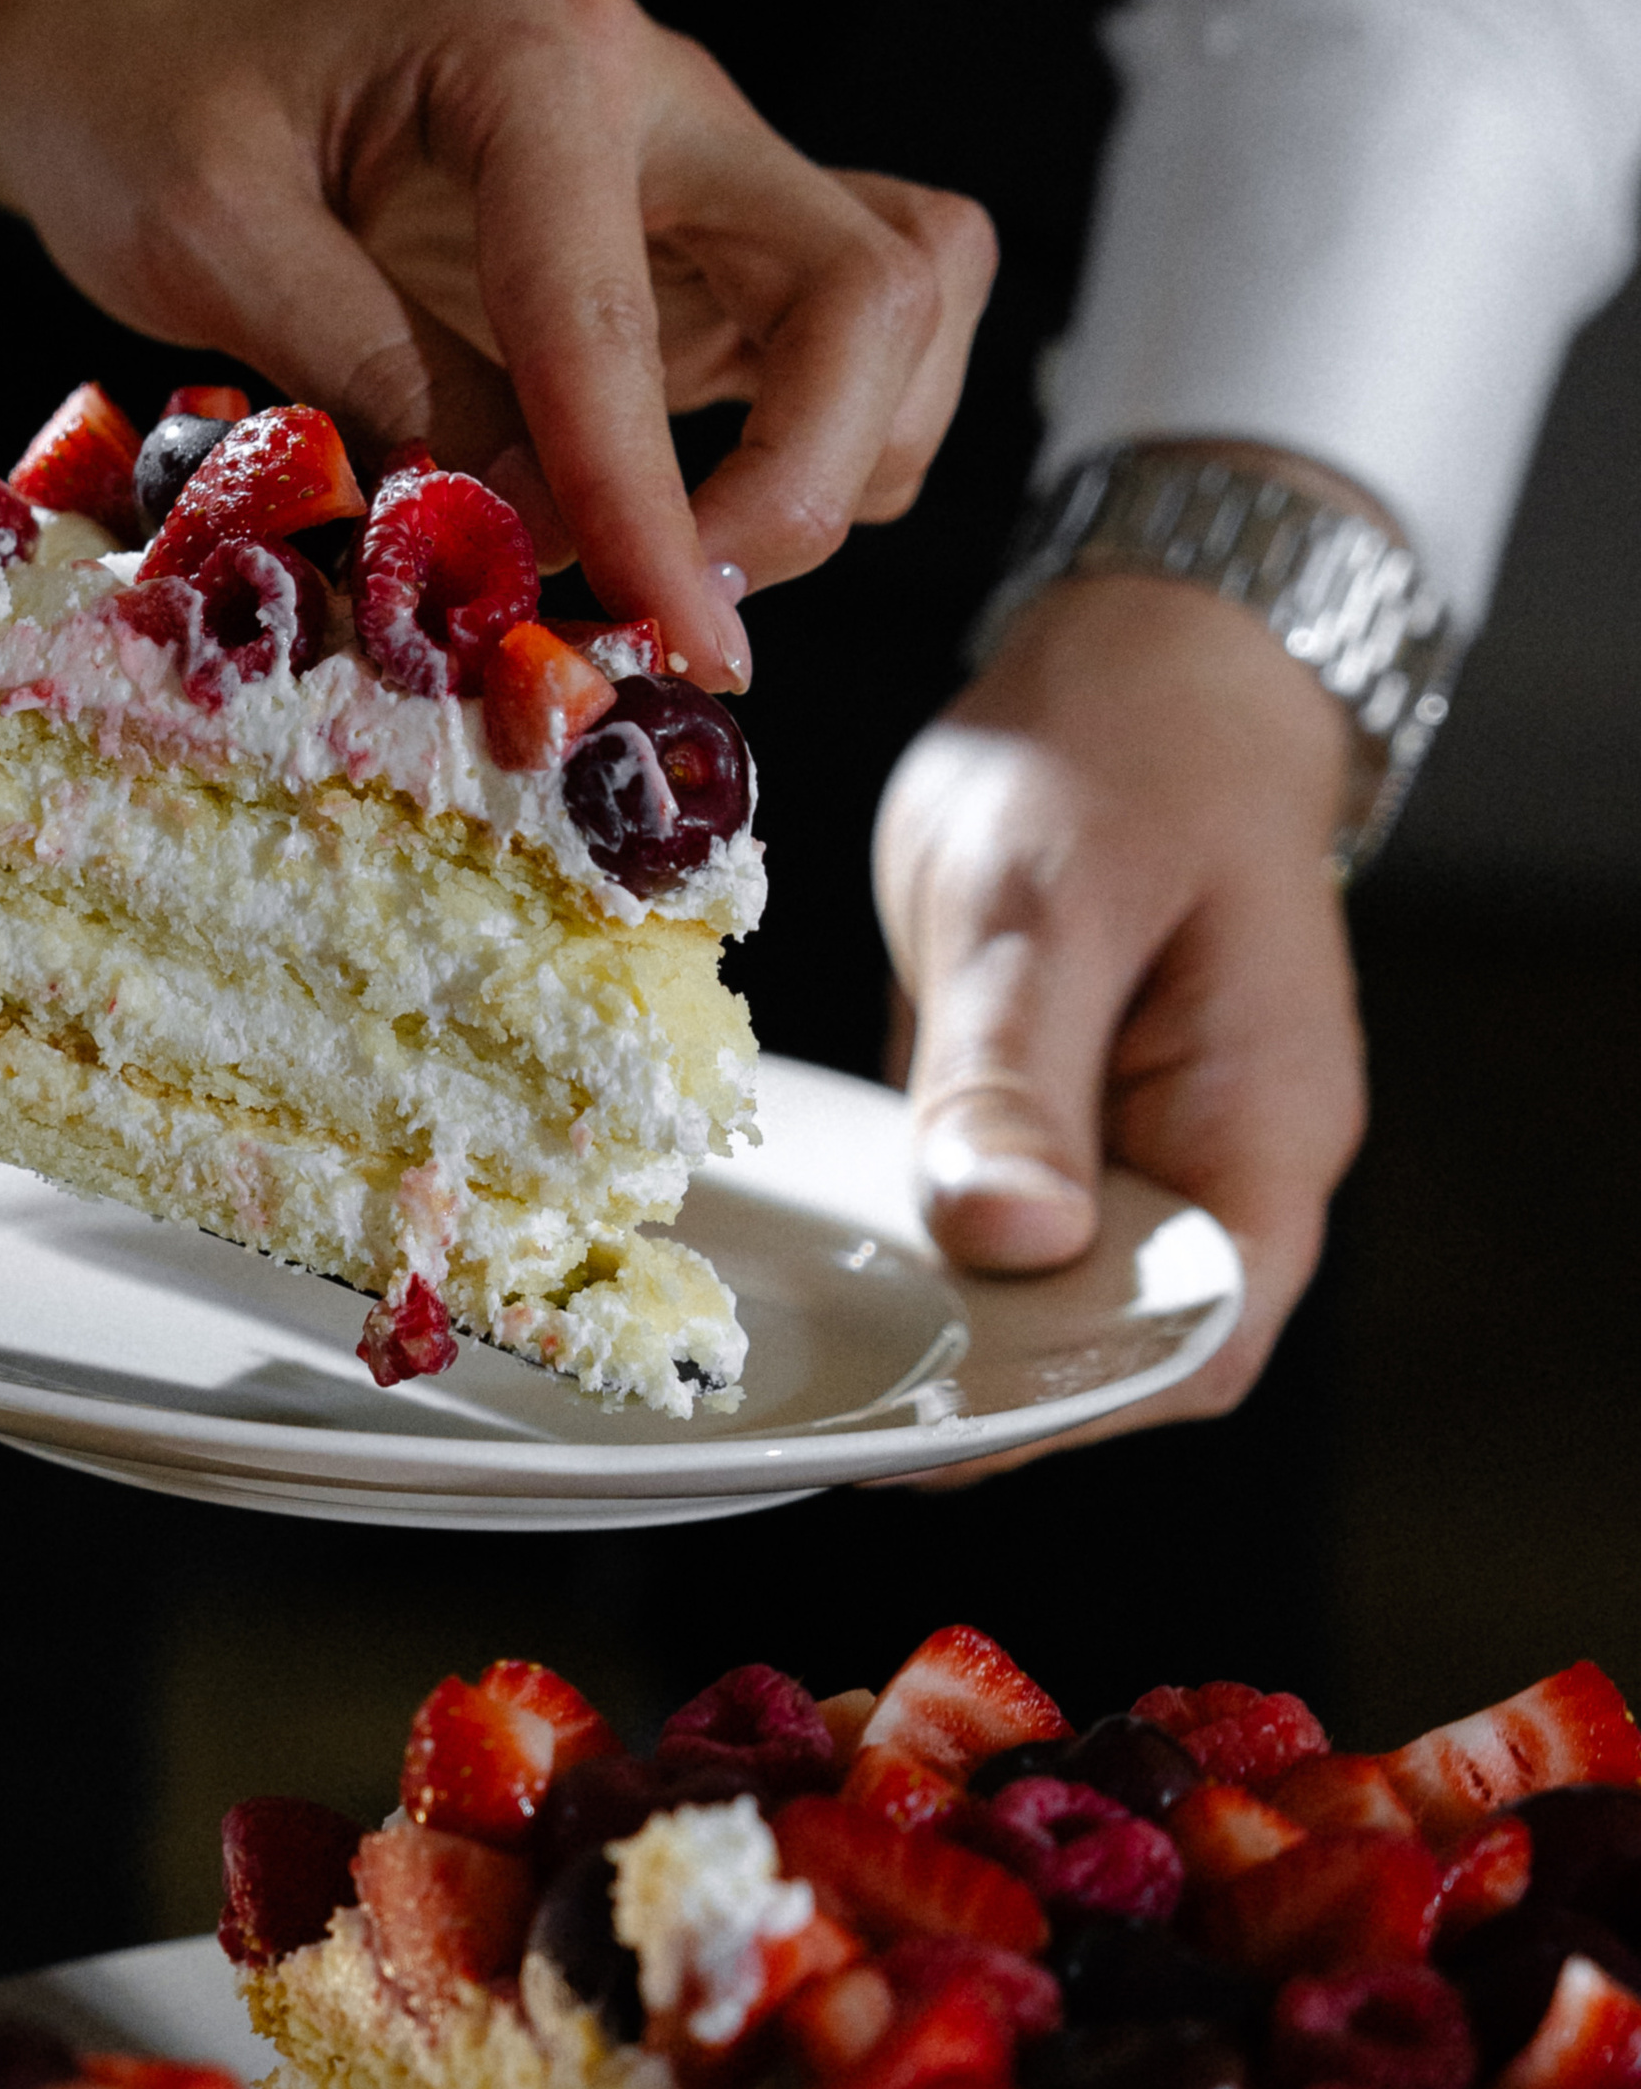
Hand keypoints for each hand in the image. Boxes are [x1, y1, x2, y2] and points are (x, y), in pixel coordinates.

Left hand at [0, 0, 997, 684]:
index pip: (624, 310)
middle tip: (687, 614)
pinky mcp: (693, 247)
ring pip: (898, 306)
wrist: (137, 44)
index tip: (672, 641)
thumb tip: (525, 529)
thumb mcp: (208, 239)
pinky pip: (836, 346)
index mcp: (530, 54)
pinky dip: (806, 451)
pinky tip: (676, 519)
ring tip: (679, 567)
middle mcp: (656, 93)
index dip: (649, 500)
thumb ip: (376, 377)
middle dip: (813, 475)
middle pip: (874, 278)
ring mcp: (693, 167)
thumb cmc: (147, 116)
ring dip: (840, 461)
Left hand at [872, 560, 1368, 1432]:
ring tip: (826, 1371)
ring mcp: (1151, 1150)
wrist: (1150, 659)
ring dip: (961, 1335)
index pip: (1191, 1341)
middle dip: (997, 1392)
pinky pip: (1022, 1229)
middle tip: (842, 1415)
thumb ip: (1012, 1080)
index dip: (1069, 1406)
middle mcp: (1222, 1167)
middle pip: (1126, 1346)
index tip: (932, 1429)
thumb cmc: (1118, 753)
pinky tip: (847, 1275)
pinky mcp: (1080, 1125)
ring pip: (1066, 1300)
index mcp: (1261, 1133)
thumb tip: (1005, 1244)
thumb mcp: (1038, 904)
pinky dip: (944, 1258)